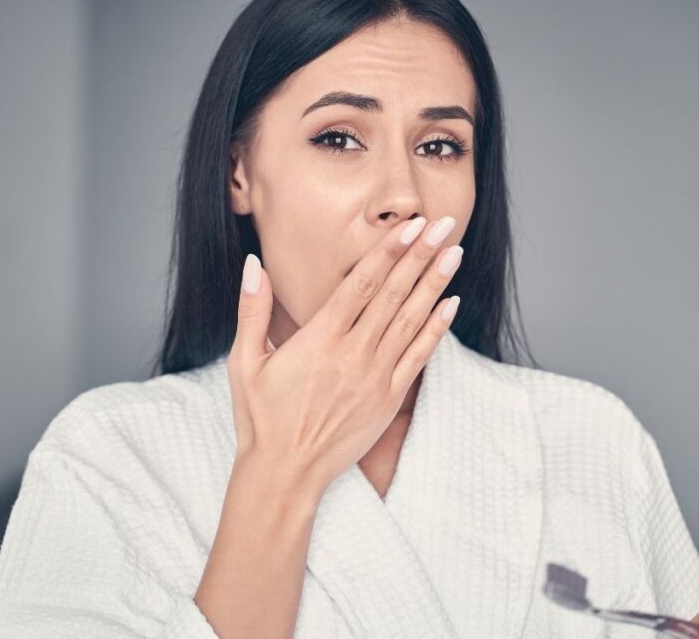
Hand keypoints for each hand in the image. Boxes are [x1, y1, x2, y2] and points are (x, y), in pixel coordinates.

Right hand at [227, 216, 462, 493]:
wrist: (285, 473)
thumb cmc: (262, 417)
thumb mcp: (244, 362)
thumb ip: (253, 310)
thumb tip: (253, 264)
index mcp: (319, 339)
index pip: (362, 283)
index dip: (389, 251)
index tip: (410, 226)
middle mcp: (353, 354)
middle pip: (394, 294)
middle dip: (421, 256)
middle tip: (443, 224)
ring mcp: (375, 377)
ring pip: (411, 321)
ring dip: (434, 284)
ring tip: (453, 253)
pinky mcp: (388, 399)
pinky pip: (418, 357)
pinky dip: (436, 329)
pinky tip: (450, 305)